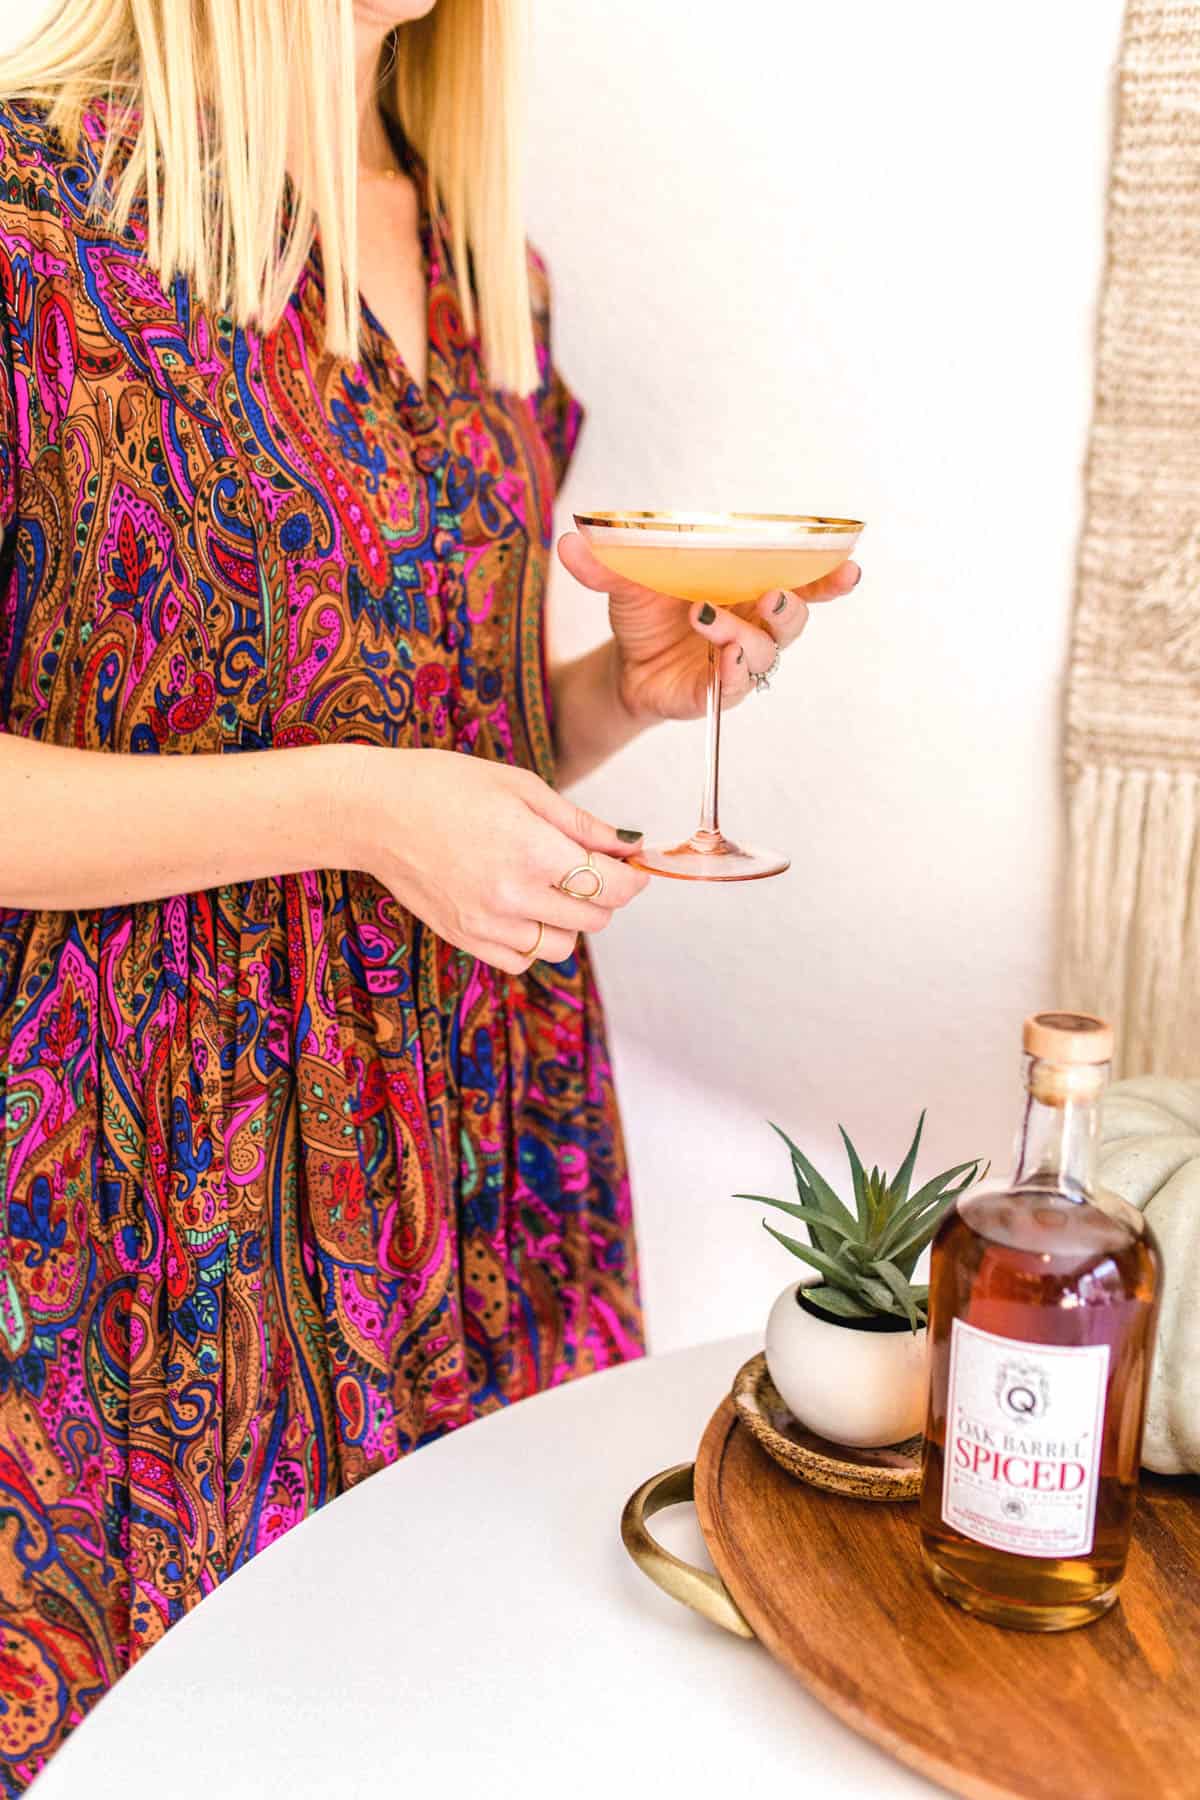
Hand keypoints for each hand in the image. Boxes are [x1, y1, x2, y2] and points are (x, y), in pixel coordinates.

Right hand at [348, 748, 648, 974]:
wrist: (374, 812)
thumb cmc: (445, 786)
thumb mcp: (521, 787)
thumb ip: (580, 823)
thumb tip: (629, 845)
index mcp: (532, 850)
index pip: (611, 886)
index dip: (634, 879)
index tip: (634, 868)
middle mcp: (512, 894)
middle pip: (593, 919)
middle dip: (604, 895)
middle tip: (590, 869)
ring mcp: (486, 923)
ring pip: (561, 947)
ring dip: (569, 921)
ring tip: (551, 888)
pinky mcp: (464, 937)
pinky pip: (521, 959)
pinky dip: (533, 941)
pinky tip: (521, 909)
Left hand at [556, 534, 860, 724]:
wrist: (622, 665)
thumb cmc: (645, 611)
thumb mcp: (624, 580)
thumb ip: (606, 562)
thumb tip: (569, 541)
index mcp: (748, 587)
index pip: (801, 579)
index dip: (829, 574)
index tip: (849, 564)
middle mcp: (754, 624)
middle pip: (795, 617)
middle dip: (794, 604)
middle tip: (773, 592)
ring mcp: (738, 661)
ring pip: (765, 652)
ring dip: (745, 635)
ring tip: (708, 618)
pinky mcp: (716, 694)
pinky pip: (735, 687)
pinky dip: (732, 672)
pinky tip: (722, 658)